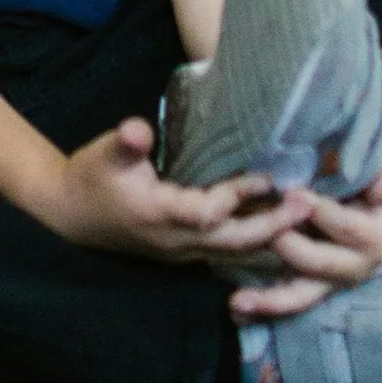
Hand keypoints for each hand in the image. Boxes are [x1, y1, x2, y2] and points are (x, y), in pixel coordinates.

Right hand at [40, 116, 313, 264]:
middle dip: (274, 225)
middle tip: (310, 203)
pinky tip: (285, 231)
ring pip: (235, 251)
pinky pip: (228, 253)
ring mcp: (183, 252)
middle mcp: (177, 241)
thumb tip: (137, 129)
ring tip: (309, 216)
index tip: (271, 178)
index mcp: (160, 214)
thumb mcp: (104, 154)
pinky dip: (258, 244)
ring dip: (273, 236)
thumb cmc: (92, 177)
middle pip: (234, 241)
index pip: (208, 211)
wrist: (71, 214)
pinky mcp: (186, 253)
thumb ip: (125, 143)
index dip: (239, 195)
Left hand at [229, 159, 381, 317]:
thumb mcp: (380, 172)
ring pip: (302, 295)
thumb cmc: (374, 181)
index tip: (294, 194)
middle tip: (267, 231)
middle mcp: (358, 266)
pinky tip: (237, 313)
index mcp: (378, 236)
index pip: (348, 227)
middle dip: (291, 246)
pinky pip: (288, 301)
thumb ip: (377, 177)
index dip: (322, 212)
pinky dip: (262, 306)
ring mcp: (334, 282)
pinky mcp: (314, 288)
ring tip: (238, 301)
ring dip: (269, 300)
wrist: (377, 209)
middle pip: (320, 263)